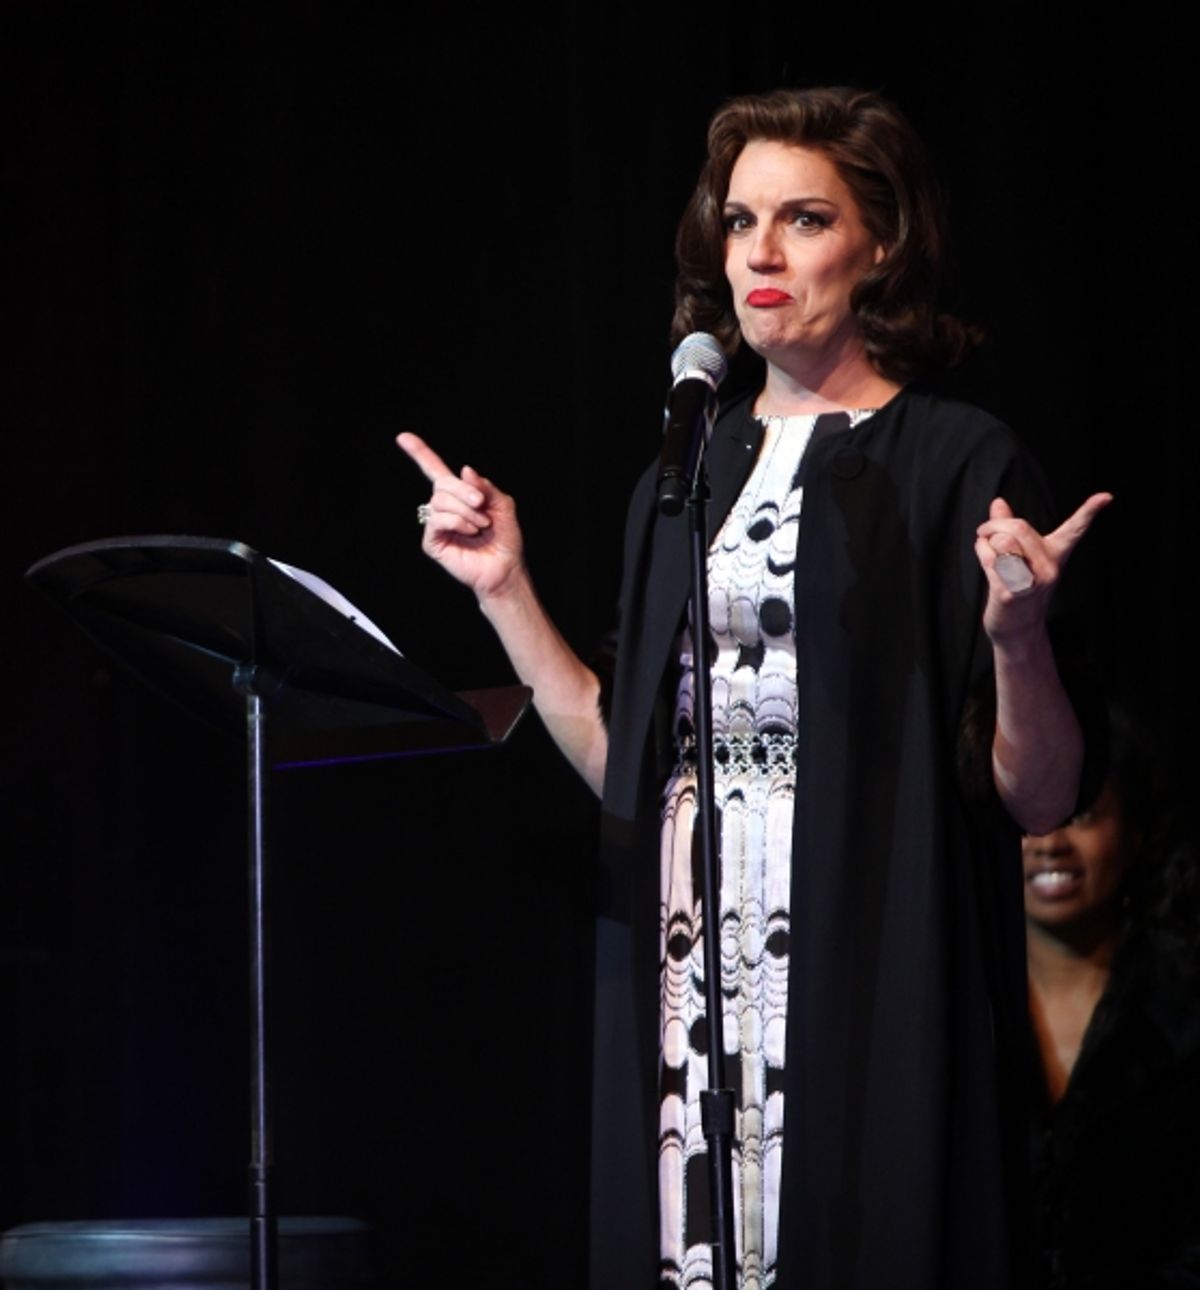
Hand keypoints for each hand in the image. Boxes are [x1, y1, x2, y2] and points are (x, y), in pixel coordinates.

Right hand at [397, 432, 525, 601]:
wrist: (505, 568)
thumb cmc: (505, 539)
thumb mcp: (502, 505)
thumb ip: (485, 487)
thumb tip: (464, 470)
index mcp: (459, 495)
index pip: (435, 470)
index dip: (420, 453)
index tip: (403, 437)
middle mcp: (444, 507)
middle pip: (441, 484)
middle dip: (463, 491)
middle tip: (482, 505)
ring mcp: (436, 524)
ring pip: (439, 501)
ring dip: (465, 510)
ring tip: (480, 524)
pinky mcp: (432, 541)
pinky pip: (437, 520)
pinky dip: (457, 521)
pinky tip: (471, 530)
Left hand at [975, 492, 1111, 645]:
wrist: (1017, 630)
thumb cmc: (1018, 589)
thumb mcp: (1021, 557)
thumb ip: (1010, 529)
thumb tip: (998, 502)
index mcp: (1054, 555)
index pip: (1075, 530)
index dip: (1090, 512)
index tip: (1106, 496)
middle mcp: (1048, 567)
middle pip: (1021, 528)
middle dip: (996, 524)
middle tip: (986, 530)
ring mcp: (1032, 581)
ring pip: (1004, 541)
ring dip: (987, 540)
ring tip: (987, 548)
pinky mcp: (1011, 592)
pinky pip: (991, 559)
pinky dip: (982, 552)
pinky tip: (985, 560)